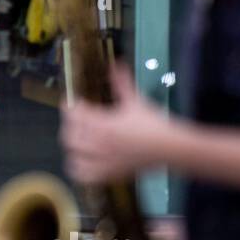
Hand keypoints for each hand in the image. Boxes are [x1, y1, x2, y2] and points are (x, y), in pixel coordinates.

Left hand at [60, 64, 170, 184]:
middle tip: (76, 120)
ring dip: (72, 146)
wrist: (170, 148)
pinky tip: (80, 160)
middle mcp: (99, 143)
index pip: (74, 114)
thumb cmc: (153, 124)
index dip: (69, 107)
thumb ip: (122, 83)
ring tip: (78, 139)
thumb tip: (116, 64)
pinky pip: (82, 174)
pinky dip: (77, 167)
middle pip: (69, 135)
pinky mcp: (108, 174)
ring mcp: (102, 161)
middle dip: (69, 126)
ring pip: (73, 154)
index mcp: (104, 124)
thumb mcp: (135, 101)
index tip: (70, 102)